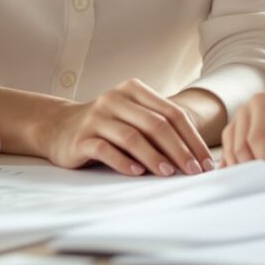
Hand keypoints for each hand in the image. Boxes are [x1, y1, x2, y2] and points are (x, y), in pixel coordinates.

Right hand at [41, 79, 215, 176]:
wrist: (58, 127)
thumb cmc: (106, 125)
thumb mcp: (132, 116)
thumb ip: (157, 127)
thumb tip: (195, 155)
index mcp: (134, 90)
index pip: (172, 113)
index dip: (192, 138)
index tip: (206, 161)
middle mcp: (115, 99)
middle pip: (156, 124)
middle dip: (180, 150)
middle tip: (194, 171)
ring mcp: (97, 118)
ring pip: (132, 137)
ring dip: (155, 157)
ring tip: (169, 174)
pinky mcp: (81, 138)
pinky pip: (105, 149)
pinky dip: (123, 162)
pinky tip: (137, 173)